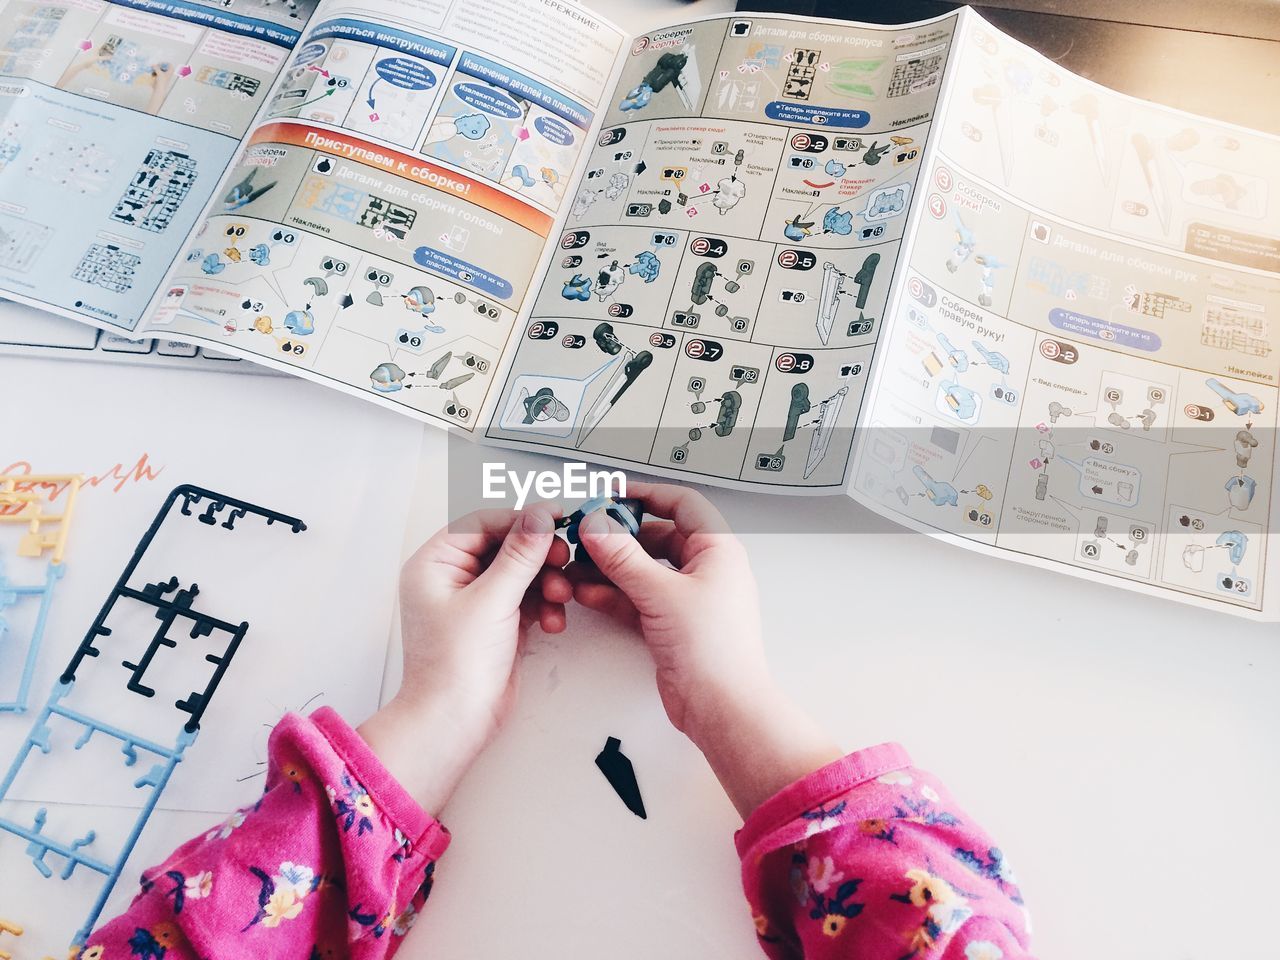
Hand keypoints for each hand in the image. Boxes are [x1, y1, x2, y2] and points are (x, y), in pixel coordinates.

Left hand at [360, 504, 570, 811]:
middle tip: (562, 559)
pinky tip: (552, 620)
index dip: (520, 519)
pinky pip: (526, 599)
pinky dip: (543, 605)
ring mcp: (475, 602)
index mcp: (434, 564)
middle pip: (505, 546)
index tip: (556, 518)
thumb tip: (539, 516)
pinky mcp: (496, 623)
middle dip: (537, 555)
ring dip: (545, 582)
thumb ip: (520, 554)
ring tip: (558, 597)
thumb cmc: (453, 668)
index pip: (482, 523)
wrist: (455, 722)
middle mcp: (452, 579)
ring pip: (520, 573)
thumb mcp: (491, 600)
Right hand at [567, 481, 769, 735]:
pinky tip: (585, 592)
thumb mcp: (662, 593)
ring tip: (576, 565)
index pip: (681, 504)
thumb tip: (597, 526)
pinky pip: (637, 598)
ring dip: (609, 567)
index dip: (646, 494)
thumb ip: (624, 558)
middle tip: (584, 534)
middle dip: (618, 537)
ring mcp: (688, 598)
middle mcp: (705, 570)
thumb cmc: (714, 650)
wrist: (722, 707)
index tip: (612, 494)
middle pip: (656, 537)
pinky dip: (612, 594)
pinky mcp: (671, 624)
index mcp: (717, 550)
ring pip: (643, 570)